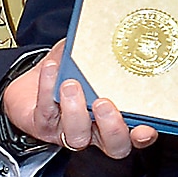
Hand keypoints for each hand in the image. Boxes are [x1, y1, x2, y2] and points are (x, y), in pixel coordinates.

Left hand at [1, 40, 159, 158]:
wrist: (33, 81)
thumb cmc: (68, 70)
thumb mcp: (89, 57)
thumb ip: (101, 51)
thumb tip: (109, 30)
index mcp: (115, 116)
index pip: (136, 134)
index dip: (144, 135)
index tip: (144, 127)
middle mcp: (96, 130)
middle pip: (114, 146)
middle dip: (112, 128)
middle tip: (103, 103)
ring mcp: (70, 130)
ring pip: (78, 136)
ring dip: (76, 111)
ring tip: (71, 85)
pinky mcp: (44, 126)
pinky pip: (48, 112)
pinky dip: (48, 88)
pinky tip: (51, 70)